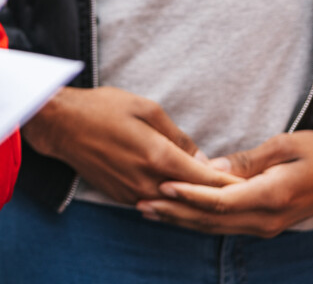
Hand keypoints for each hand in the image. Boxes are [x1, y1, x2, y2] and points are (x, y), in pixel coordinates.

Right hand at [22, 86, 239, 205]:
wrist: (59, 125)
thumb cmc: (101, 108)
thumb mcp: (145, 108)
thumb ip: (177, 136)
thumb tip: (199, 157)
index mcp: (158, 157)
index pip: (207, 179)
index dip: (232, 184)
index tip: (253, 184)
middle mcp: (148, 181)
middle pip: (194, 198)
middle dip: (218, 196)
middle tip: (242, 193)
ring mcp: (133, 192)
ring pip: (174, 204)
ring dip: (194, 200)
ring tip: (216, 196)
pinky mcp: (120, 196)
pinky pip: (154, 202)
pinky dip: (171, 199)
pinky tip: (181, 192)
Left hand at [137, 132, 312, 236]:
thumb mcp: (285, 146)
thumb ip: (248, 160)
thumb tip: (211, 167)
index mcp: (271, 197)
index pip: (221, 201)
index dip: (190, 196)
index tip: (162, 186)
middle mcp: (266, 219)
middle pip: (211, 220)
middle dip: (174, 212)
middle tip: (140, 202)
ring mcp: (265, 226)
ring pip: (214, 227)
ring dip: (180, 219)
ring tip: (147, 210)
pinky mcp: (262, 224)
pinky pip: (224, 226)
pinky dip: (197, 220)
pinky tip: (174, 213)